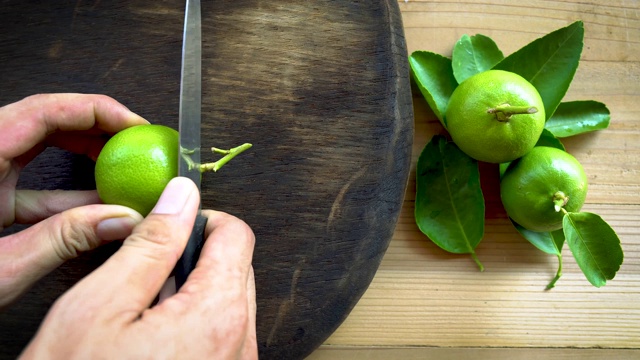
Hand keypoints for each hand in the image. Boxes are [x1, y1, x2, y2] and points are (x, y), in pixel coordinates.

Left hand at [0, 93, 148, 306]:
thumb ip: (62, 241)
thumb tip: (117, 220)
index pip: (44, 111)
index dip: (97, 111)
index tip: (133, 126)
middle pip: (46, 121)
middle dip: (97, 129)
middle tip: (134, 143)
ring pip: (40, 148)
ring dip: (85, 158)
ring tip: (121, 170)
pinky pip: (32, 182)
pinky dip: (67, 191)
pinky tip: (97, 205)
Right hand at [21, 177, 257, 358]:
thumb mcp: (101, 307)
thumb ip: (150, 244)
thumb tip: (181, 198)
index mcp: (216, 315)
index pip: (237, 235)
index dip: (201, 220)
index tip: (172, 226)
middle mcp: (239, 344)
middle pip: (237, 267)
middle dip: (196, 257)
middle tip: (148, 275)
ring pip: (231, 301)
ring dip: (194, 291)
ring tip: (145, 315)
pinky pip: (224, 334)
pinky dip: (196, 322)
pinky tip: (155, 340)